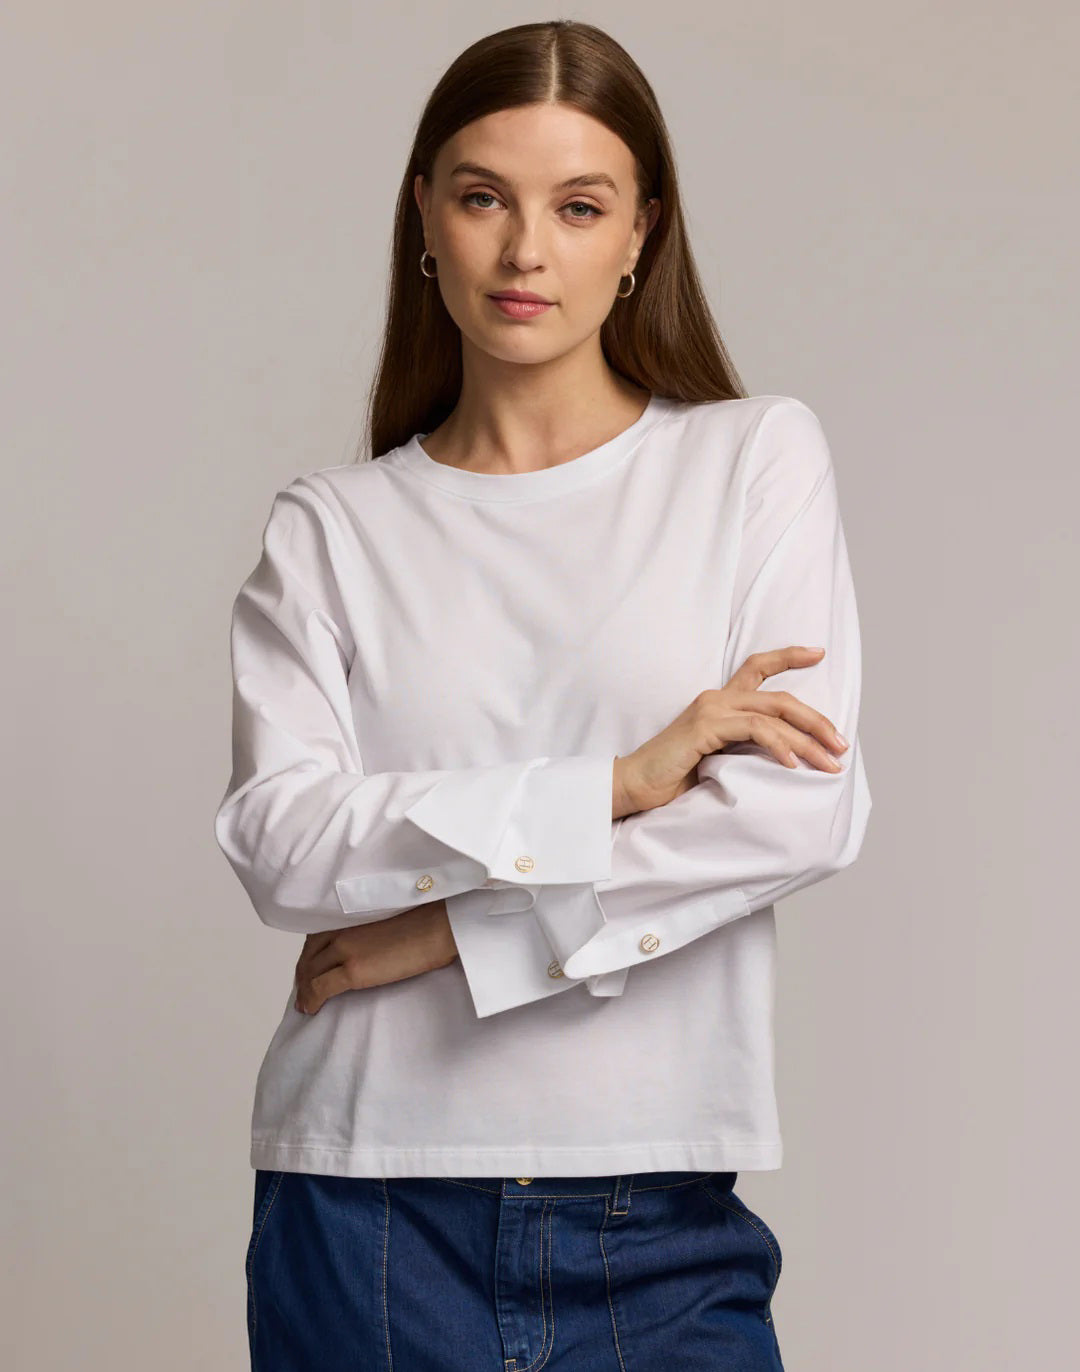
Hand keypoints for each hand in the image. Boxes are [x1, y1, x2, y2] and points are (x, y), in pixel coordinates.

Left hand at [293, 901, 457, 1014]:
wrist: (436, 928)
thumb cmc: (423, 922)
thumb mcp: (385, 920)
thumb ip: (367, 930)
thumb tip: (366, 948)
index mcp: (348, 917)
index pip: (316, 938)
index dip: (308, 957)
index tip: (307, 970)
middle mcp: (341, 930)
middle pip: (309, 956)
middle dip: (302, 975)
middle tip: (302, 991)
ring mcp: (345, 949)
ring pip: (310, 973)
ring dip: (304, 990)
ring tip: (304, 1005)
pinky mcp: (353, 970)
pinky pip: (321, 987)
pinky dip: (311, 999)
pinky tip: (310, 1009)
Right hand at [614, 645, 849, 816]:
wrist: (635, 784)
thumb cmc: (673, 777)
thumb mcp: (718, 758)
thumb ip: (744, 747)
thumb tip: (786, 757)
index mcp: (719, 702)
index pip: (757, 667)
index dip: (789, 656)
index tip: (819, 653)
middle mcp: (717, 698)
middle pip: (781, 697)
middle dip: (818, 720)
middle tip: (841, 744)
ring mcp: (711, 709)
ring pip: (775, 714)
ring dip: (808, 740)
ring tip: (828, 763)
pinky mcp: (706, 726)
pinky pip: (755, 729)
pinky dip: (780, 745)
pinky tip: (793, 764)